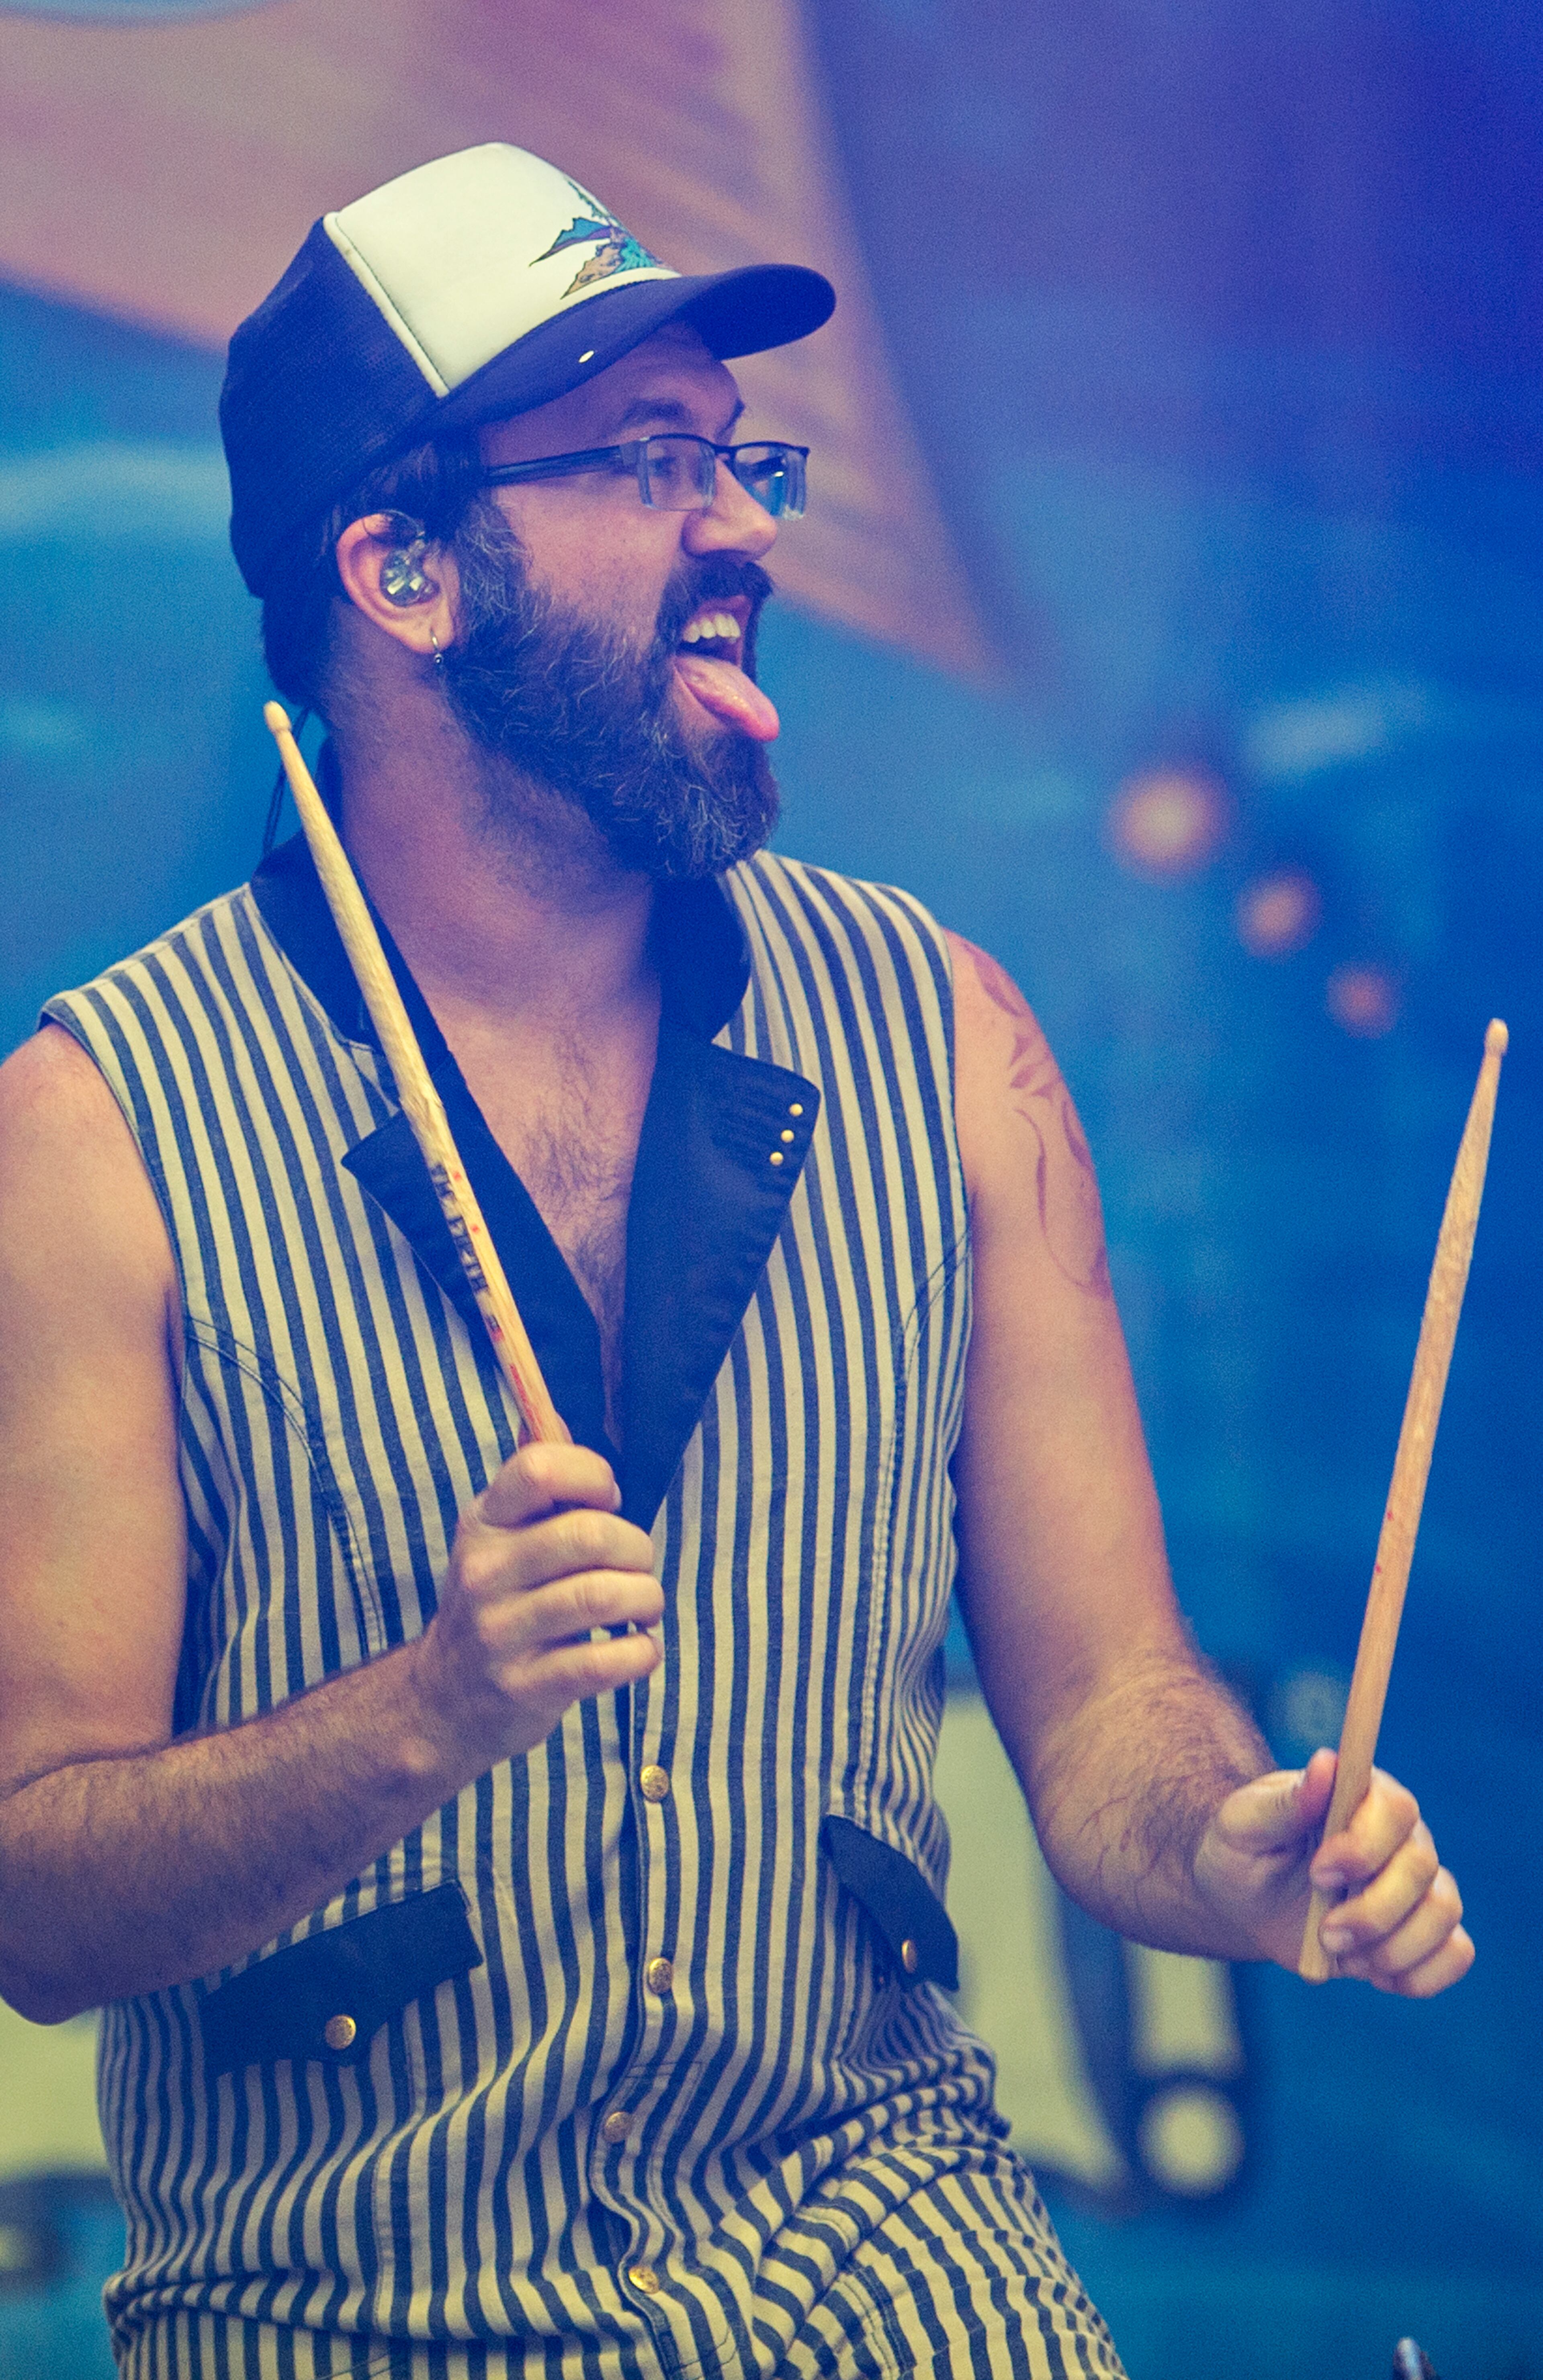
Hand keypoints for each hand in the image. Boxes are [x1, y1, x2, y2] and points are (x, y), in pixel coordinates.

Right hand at [410, 1441, 662, 1773]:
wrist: (446, 1700)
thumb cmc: (497, 1604)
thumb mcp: (498, 1540)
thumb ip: (536, 1487)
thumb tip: (557, 1417)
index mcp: (483, 1524)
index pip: (540, 1470)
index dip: (593, 1476)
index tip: (608, 1502)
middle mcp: (485, 1573)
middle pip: (588, 1535)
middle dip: (637, 1547)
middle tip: (638, 1566)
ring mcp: (501, 1633)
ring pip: (601, 1596)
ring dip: (646, 1597)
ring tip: (644, 1606)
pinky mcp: (525, 1686)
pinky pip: (604, 1662)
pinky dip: (641, 1652)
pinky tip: (639, 1648)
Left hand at [1193, 1748, 1472, 1995]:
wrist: (1245, 1900)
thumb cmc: (1243, 1850)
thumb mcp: (1243, 1823)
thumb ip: (1284, 1802)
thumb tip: (1326, 1763)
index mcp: (1361, 1796)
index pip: (1396, 1809)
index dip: (1365, 1846)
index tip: (1320, 1873)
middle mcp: (1401, 1836)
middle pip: (1422, 1868)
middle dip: (1372, 1911)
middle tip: (1324, 1932)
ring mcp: (1419, 1884)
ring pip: (1443, 1912)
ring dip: (1393, 1948)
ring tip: (1340, 1954)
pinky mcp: (1424, 1930)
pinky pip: (1456, 1952)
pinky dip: (1420, 1974)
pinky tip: (1374, 1975)